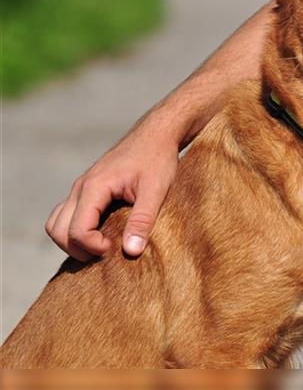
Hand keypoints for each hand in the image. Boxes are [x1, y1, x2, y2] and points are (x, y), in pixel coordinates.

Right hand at [45, 123, 178, 260]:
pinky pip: (67, 214)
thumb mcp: (157, 190)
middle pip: (57, 230)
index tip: (116, 250)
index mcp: (95, 187)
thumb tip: (131, 251)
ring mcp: (81, 187)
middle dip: (77, 249)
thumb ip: (143, 220)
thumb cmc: (158, 159)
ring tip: (100, 247)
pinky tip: (101, 234)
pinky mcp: (87, 189)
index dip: (93, 247)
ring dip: (71, 241)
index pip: (77, 230)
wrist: (156, 134)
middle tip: (106, 254)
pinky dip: (75, 229)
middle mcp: (81, 187)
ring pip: (56, 223)